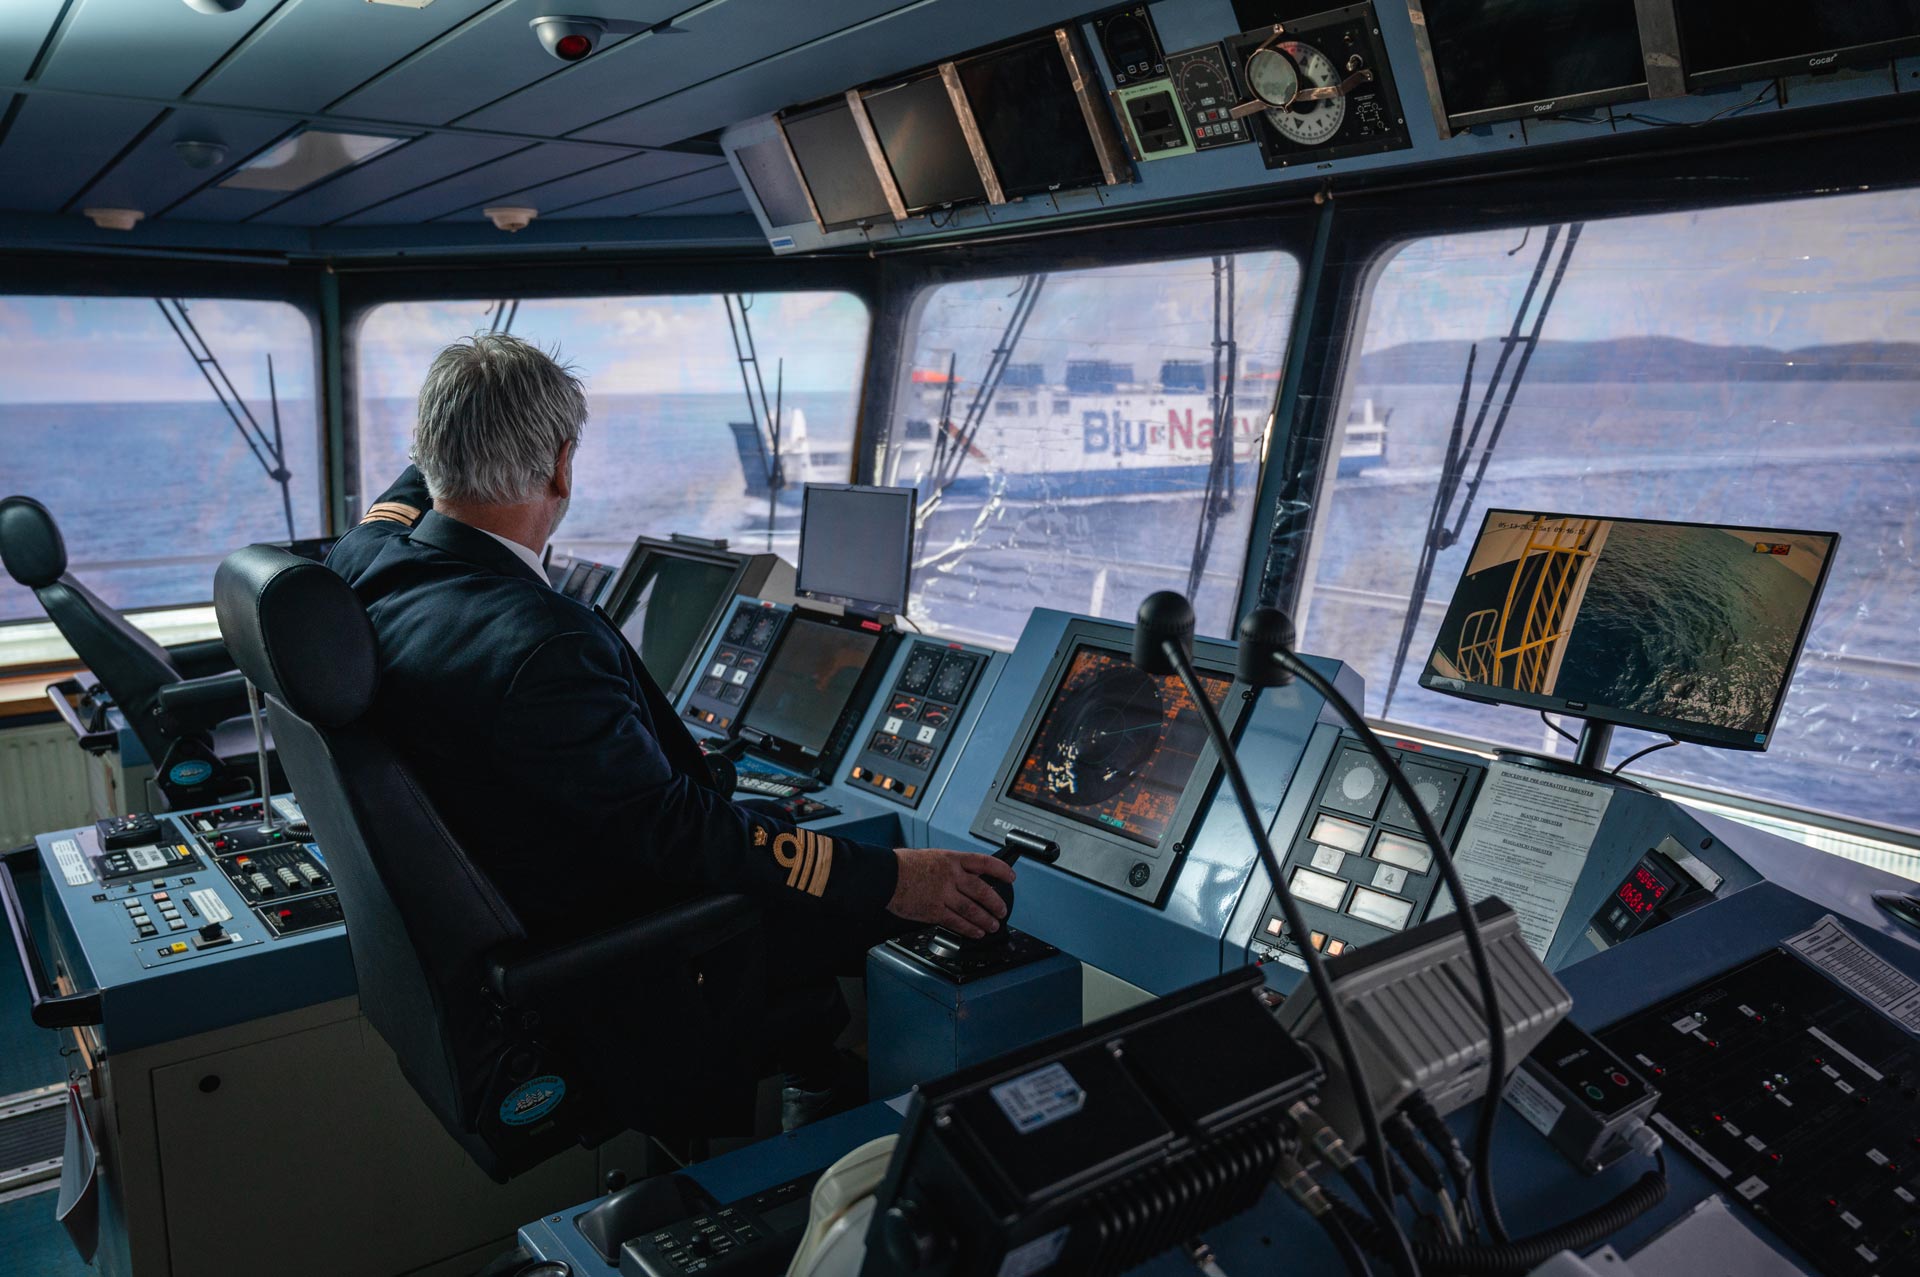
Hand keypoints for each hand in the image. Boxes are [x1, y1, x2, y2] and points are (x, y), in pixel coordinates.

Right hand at [888, 848, 1015, 938]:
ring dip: (986, 919)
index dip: (1001, 870)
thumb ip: (950, 868)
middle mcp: (950, 876)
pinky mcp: (934, 910)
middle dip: (996, 903)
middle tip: (1002, 910)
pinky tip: (976, 932)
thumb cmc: (903, 865)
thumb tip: (966, 878)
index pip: (984, 863)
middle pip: (982, 890)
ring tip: (993, 925)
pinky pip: (956, 922)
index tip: (1011, 877)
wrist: (884, 876)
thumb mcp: (932, 857)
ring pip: (972, 909)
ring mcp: (943, 894)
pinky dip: (969, 929)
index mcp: (951, 859)